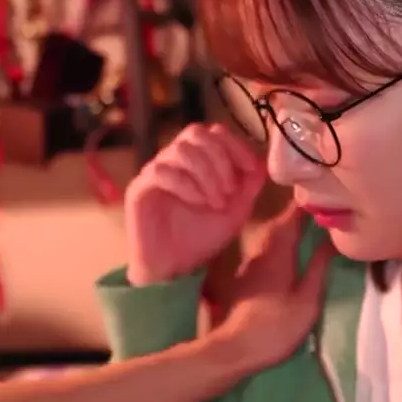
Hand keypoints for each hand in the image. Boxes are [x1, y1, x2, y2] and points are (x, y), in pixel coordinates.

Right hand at [125, 123, 266, 285]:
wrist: (173, 269)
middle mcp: (173, 160)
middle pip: (196, 133)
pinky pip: (161, 171)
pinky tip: (198, 203)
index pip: (214, 133)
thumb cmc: (201, 239)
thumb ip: (249, 186)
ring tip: (216, 202)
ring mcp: (154, 171)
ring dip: (206, 174)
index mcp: (196, 161)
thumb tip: (261, 162)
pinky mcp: (139, 188)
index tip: (251, 169)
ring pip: (181, 150)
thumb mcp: (236, 211)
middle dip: (220, 159)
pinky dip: (186, 185)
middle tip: (230, 190)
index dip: (235, 146)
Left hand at [211, 204, 336, 370]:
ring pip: (268, 240)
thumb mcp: (307, 299)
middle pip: (278, 227)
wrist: (235, 348)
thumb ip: (318, 269)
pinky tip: (286, 256)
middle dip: (295, 216)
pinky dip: (277, 248)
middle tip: (315, 211)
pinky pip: (263, 254)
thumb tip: (331, 242)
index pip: (290, 219)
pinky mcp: (243, 280)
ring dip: (285, 232)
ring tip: (305, 231)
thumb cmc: (277, 325)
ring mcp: (248, 267)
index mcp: (278, 253)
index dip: (303, 206)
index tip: (318, 195)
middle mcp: (260, 253)